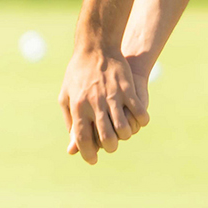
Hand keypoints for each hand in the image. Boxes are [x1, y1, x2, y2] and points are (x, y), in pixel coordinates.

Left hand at [59, 43, 149, 163]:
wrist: (96, 48)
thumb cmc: (78, 74)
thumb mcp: (67, 96)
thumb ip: (70, 121)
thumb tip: (72, 145)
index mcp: (79, 108)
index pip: (83, 140)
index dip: (88, 154)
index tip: (93, 160)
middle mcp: (95, 105)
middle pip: (106, 139)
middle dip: (110, 147)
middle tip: (111, 145)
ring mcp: (113, 97)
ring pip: (124, 129)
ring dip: (125, 136)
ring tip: (123, 133)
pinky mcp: (127, 90)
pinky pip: (139, 113)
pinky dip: (141, 121)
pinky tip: (138, 120)